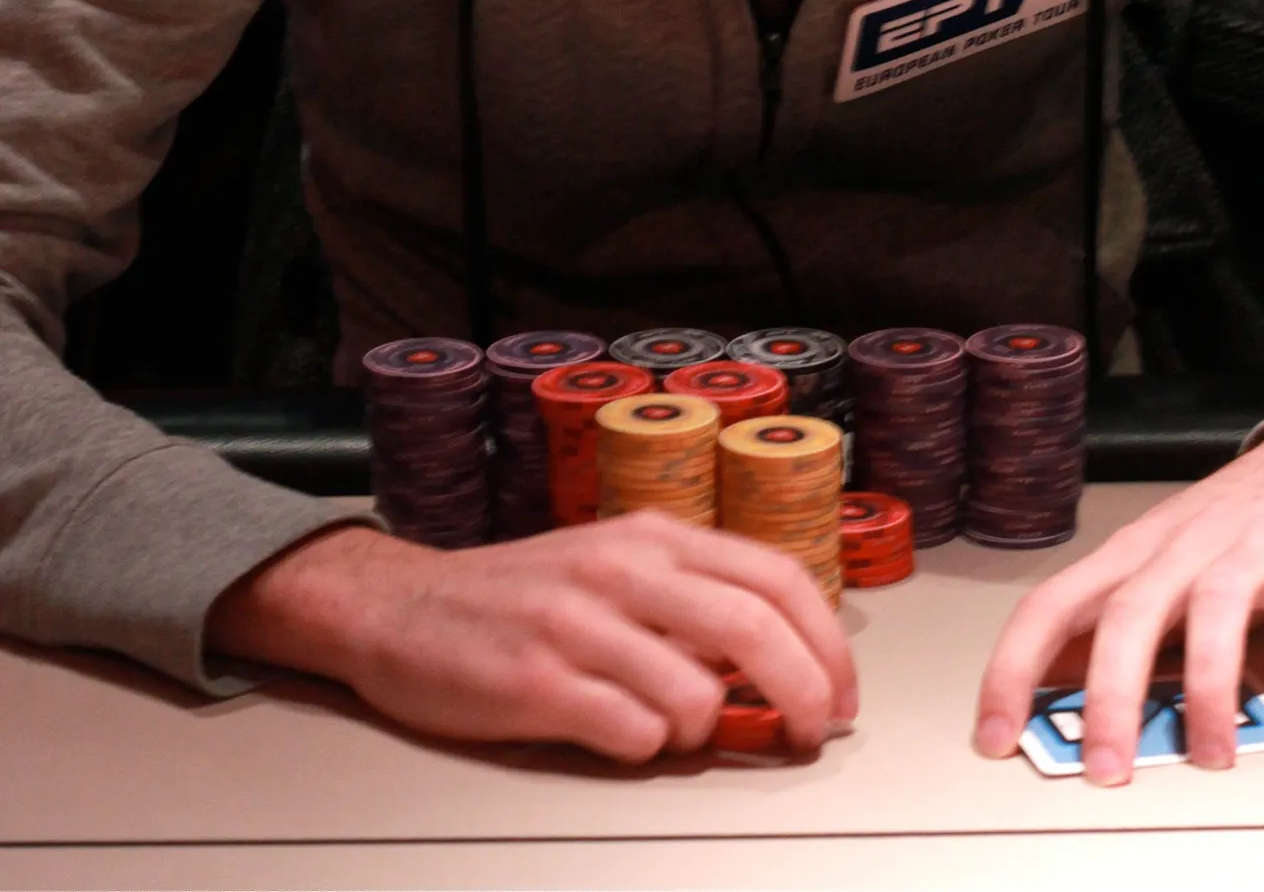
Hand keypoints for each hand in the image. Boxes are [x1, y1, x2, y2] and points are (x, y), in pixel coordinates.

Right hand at [208, 510, 856, 760]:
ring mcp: (577, 624)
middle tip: (812, 732)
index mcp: (650, 536)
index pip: (774, 574)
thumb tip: (777, 656)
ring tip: (670, 727)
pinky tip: (618, 734)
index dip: (825, 639)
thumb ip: (690, 599)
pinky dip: (644, 748)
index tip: (841, 690)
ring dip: (704, 728)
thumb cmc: (520, 595)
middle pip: (751, 627)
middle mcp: (620, 569)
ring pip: (694, 692)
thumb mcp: (614, 568)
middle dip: (802, 690)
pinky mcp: (536, 682)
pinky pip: (629, 732)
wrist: (401, 605)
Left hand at [976, 425, 1263, 782]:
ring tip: (1212, 757)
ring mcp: (1256, 545)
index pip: (1052, 604)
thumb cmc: (1240, 520)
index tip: (993, 735)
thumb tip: (1064, 696)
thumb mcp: (1168, 563)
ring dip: (1209, 690)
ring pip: (1215, 611)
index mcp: (1137, 552)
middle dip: (1110, 695)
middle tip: (1105, 770)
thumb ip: (1129, 623)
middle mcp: (1187, 544)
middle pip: (1129, 613)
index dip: (1014, 668)